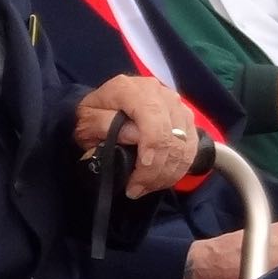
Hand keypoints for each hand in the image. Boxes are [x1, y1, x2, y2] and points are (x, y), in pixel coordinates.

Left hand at [74, 75, 199, 196]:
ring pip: (184, 144)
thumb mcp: (86, 121)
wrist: (103, 106)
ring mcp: (175, 103)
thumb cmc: (92, 115)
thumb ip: (105, 125)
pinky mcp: (185, 116)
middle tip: (136, 189)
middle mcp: (157, 92)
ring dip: (167, 173)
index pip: (153, 120)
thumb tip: (135, 136)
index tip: (139, 175)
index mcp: (130, 89)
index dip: (152, 149)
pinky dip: (177, 168)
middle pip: (171, 136)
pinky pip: (191, 147)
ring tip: (145, 187)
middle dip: (156, 170)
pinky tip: (159, 179)